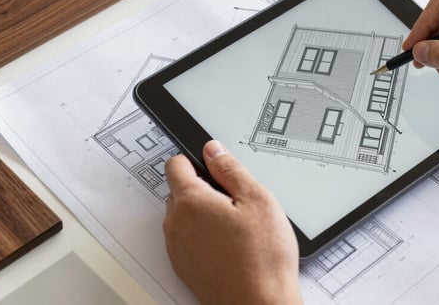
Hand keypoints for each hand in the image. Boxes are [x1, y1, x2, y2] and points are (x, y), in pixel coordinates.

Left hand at [163, 140, 301, 304]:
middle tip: (235, 200)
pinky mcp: (184, 267)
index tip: (212, 165)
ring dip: (203, 214)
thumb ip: (230, 168)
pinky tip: (230, 245)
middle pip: (179, 191)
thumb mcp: (257, 198)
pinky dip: (203, 236)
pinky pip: (187, 239)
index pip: (175, 164)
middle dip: (203, 189)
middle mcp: (177, 224)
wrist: (260, 303)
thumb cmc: (262, 258)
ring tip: (236, 226)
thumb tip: (213, 150)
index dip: (195, 160)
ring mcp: (178, 248)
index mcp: (191, 202)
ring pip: (184, 216)